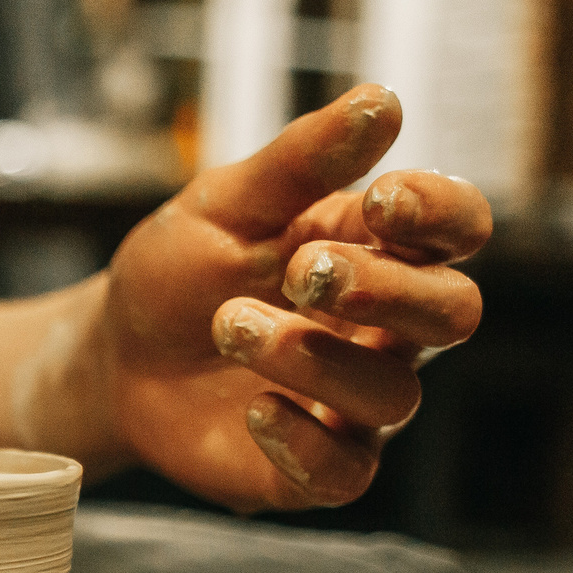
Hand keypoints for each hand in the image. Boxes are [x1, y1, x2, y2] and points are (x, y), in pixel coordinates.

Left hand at [102, 84, 487, 509]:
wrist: (112, 355)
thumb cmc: (180, 273)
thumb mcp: (225, 203)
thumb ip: (302, 159)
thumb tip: (381, 99)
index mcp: (378, 250)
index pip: (460, 229)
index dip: (443, 212)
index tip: (383, 197)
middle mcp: (386, 329)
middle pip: (454, 314)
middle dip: (386, 289)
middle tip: (302, 270)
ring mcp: (355, 402)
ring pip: (393, 394)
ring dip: (314, 356)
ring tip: (231, 325)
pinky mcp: (315, 467)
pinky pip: (347, 472)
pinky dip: (305, 441)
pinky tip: (254, 409)